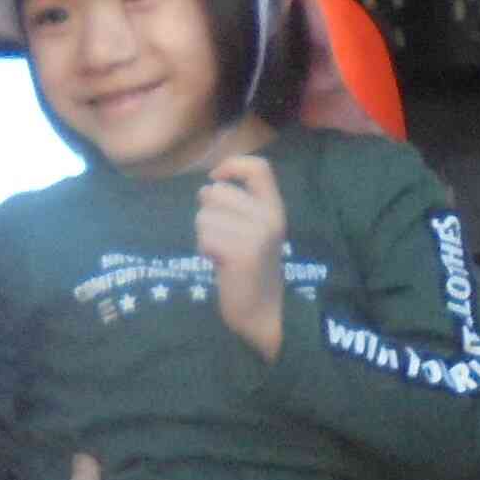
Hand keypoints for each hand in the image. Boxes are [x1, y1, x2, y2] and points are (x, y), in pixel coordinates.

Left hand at [193, 151, 287, 359]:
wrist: (264, 314)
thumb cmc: (251, 271)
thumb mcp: (253, 231)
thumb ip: (238, 207)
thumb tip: (206, 188)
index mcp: (275, 208)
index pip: (258, 167)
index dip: (231, 165)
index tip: (216, 178)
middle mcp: (270, 217)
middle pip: (216, 192)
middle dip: (207, 213)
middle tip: (222, 238)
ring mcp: (258, 234)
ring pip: (205, 216)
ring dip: (204, 235)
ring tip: (221, 253)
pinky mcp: (242, 253)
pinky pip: (205, 237)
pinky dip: (204, 251)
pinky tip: (219, 264)